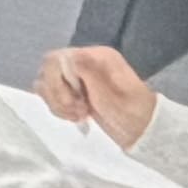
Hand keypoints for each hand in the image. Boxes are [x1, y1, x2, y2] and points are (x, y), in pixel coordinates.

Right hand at [37, 44, 159, 145]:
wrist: (141, 132)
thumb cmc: (132, 112)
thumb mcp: (114, 92)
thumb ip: (90, 72)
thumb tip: (70, 56)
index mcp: (96, 56)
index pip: (56, 59)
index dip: (58, 82)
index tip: (75, 101)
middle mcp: (84, 62)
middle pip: (48, 70)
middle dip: (57, 94)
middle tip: (77, 110)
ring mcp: (78, 77)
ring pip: (46, 84)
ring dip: (57, 103)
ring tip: (79, 115)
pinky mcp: (73, 92)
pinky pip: (51, 95)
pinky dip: (58, 108)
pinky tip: (76, 117)